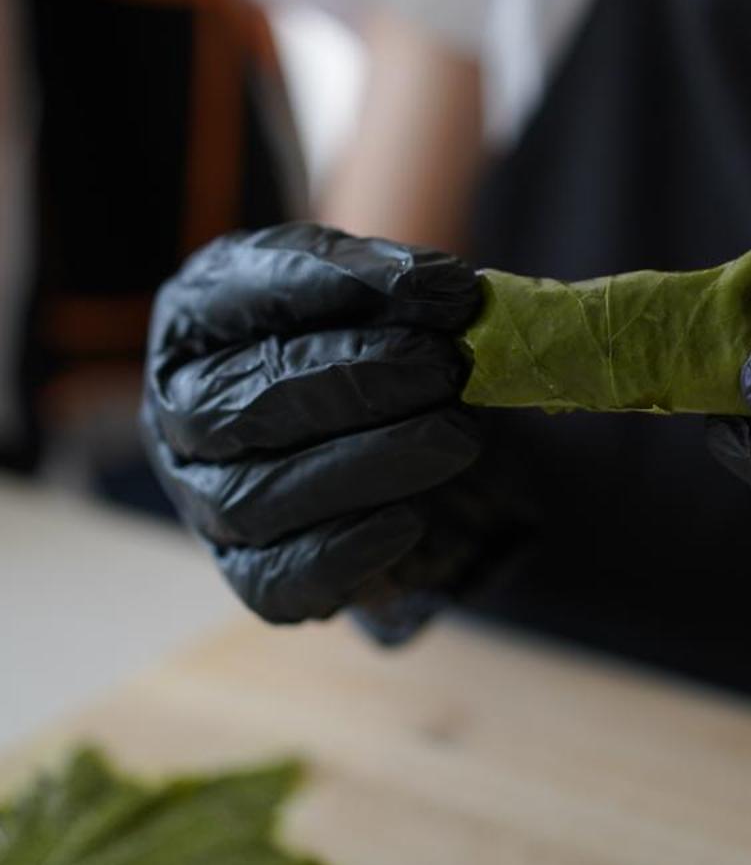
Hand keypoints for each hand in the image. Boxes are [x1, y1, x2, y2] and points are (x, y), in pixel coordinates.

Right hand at [143, 223, 498, 627]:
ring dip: (366, 463)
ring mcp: (203, 496)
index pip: (241, 287)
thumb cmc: (376, 345)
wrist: (401, 437)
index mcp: (196, 316)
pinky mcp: (249, 568)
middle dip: (355, 381)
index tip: (445, 287)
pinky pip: (275, 581)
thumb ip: (409, 287)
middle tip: (448, 368)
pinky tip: (411, 521)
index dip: (344, 283)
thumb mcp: (384, 296)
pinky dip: (344, 552)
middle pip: (238, 403)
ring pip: (252, 497)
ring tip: (456, 435)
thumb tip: (452, 294)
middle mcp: (180, 408)